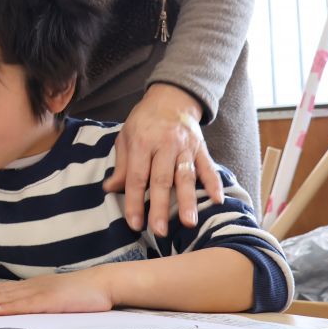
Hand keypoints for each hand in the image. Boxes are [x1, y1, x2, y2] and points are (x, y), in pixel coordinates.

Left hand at [0, 268, 115, 314]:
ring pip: (7, 297)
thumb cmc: (79, 293)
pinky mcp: (52, 300)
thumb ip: (34, 300)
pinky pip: (28, 304)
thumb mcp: (52, 296)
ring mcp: (41, 292)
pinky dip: (11, 307)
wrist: (103, 283)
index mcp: (30, 286)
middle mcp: (31, 286)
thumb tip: (14, 306)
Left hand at [102, 83, 223, 234]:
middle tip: (159, 230)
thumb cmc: (144, 121)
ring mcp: (185, 147)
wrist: (171, 98)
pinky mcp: (201, 148)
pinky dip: (214, 183)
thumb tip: (110, 189)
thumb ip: (121, 164)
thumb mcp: (126, 137)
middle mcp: (165, 145)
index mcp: (142, 142)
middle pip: (162, 180)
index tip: (134, 223)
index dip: (134, 201)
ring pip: (186, 176)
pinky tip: (217, 200)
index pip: (136, 177)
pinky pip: (208, 167)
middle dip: (160, 207)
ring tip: (189, 222)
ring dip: (188, 200)